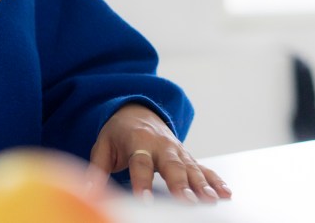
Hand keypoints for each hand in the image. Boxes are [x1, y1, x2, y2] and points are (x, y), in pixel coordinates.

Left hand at [88, 103, 231, 203]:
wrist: (137, 111)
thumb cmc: (119, 132)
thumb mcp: (103, 144)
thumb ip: (97, 168)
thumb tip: (90, 192)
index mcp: (138, 142)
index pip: (140, 164)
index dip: (143, 182)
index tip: (145, 200)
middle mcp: (161, 145)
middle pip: (172, 166)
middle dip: (181, 184)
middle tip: (188, 202)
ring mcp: (177, 150)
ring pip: (191, 168)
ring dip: (202, 184)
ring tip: (212, 200)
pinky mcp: (186, 156)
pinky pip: (203, 168)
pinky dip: (215, 180)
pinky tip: (225, 193)